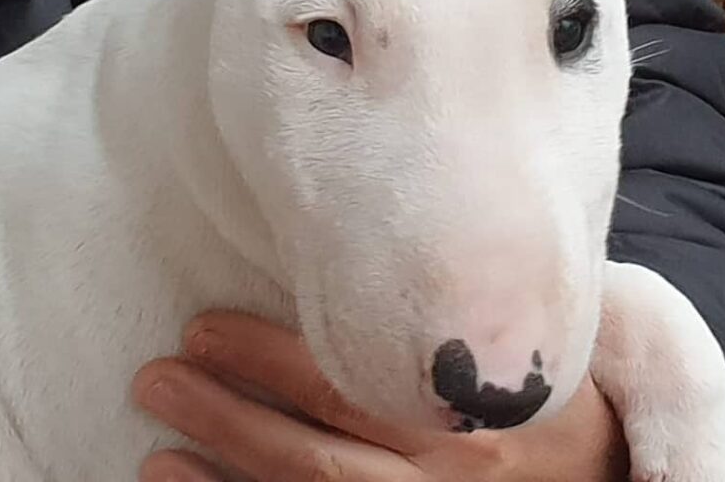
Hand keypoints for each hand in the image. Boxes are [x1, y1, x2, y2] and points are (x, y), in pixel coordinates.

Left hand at [133, 311, 629, 481]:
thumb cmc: (567, 411)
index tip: (205, 327)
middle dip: (226, 411)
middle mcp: (446, 474)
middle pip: (313, 449)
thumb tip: (385, 264)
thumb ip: (466, 319)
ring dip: (226, 471)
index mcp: (472, 410)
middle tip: (157, 375)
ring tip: (157, 444)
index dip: (268, 356)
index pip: (351, 381)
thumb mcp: (536, 356)